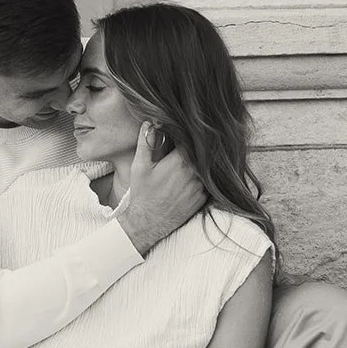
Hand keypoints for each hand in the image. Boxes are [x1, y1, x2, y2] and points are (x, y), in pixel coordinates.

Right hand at [117, 123, 204, 255]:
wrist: (148, 223)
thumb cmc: (143, 194)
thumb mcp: (140, 167)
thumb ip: (146, 143)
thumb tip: (149, 123)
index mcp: (179, 162)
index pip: (192, 140)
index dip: (189, 135)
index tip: (185, 131)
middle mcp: (194, 174)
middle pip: (201, 154)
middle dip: (195, 149)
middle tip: (188, 146)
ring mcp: (200, 188)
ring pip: (205, 169)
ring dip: (200, 164)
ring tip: (188, 164)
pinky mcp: (202, 199)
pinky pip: (206, 183)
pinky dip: (201, 179)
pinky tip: (190, 180)